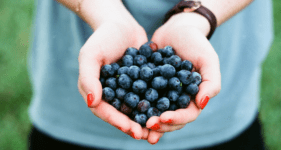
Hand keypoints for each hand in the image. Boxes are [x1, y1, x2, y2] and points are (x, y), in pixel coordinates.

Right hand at [77, 21, 149, 139]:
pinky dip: (157, 104)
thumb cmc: (103, 38)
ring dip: (146, 119)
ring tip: (159, 128)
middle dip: (134, 125)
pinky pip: (148, 95)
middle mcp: (112, 93)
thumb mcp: (90, 55)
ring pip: (136, 108)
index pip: (105, 111)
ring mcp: (128, 89)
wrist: (122, 24)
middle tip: (147, 136)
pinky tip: (168, 110)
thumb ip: (88, 78)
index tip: (132, 130)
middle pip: (122, 113)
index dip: (118, 122)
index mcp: (97, 91)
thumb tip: (92, 103)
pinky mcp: (142, 83)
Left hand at [146, 12, 221, 143]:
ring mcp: (162, 94)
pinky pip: (141, 97)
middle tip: (147, 124)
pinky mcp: (148, 86)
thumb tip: (202, 104)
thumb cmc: (196, 43)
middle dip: (159, 124)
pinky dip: (134, 105)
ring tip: (136, 125)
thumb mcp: (208, 60)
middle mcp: (177, 99)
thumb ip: (211, 82)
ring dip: (146, 120)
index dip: (176, 119)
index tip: (163, 118)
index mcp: (193, 98)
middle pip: (170, 119)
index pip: (187, 115)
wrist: (177, 29)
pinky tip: (124, 108)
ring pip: (154, 112)